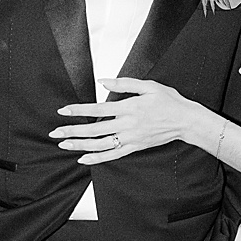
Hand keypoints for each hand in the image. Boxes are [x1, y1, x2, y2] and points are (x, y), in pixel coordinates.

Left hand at [51, 77, 203, 164]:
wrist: (186, 121)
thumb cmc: (169, 101)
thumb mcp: (148, 85)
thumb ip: (124, 83)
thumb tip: (103, 82)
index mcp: (129, 107)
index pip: (97, 109)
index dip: (79, 110)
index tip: (63, 111)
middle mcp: (127, 125)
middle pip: (94, 129)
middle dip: (72, 131)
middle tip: (55, 133)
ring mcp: (130, 138)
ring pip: (100, 145)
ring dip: (80, 145)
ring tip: (64, 145)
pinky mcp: (134, 147)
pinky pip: (113, 155)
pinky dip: (97, 158)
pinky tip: (83, 159)